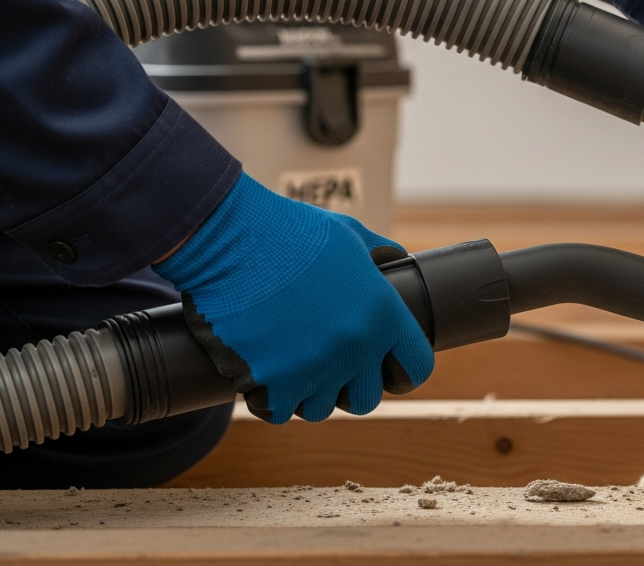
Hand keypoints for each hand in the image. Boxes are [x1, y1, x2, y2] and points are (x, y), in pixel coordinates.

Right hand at [153, 173, 432, 422]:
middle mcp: (356, 348)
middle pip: (365, 399)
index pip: (416, 368)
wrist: (228, 239)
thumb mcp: (349, 235)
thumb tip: (398, 261)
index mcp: (383, 314)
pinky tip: (262, 369)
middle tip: (327, 363)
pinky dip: (269, 397)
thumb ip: (380, 254)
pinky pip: (279, 411)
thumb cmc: (288, 232)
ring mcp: (314, 369)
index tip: (385, 369)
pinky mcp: (271, 384)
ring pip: (319, 408)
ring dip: (306, 391)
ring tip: (290, 359)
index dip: (401, 372)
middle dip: (348, 386)